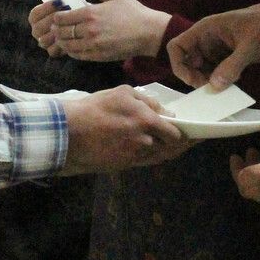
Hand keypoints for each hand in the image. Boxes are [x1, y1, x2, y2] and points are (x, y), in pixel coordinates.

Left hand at [30, 0, 168, 62]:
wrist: (149, 32)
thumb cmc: (132, 11)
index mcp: (90, 13)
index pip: (61, 18)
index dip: (56, 17)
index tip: (58, 16)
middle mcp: (89, 30)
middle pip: (61, 32)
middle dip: (57, 29)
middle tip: (58, 27)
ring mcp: (93, 45)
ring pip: (67, 45)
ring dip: (62, 41)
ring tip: (64, 37)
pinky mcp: (98, 56)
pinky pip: (77, 55)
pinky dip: (71, 51)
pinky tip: (74, 45)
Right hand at [62, 86, 186, 173]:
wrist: (68, 133)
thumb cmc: (94, 108)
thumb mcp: (122, 93)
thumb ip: (147, 100)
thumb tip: (163, 112)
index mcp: (146, 121)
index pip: (175, 132)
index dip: (185, 133)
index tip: (191, 132)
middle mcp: (144, 141)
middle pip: (171, 148)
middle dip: (180, 144)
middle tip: (189, 141)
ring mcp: (134, 157)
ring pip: (158, 156)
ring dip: (166, 151)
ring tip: (171, 145)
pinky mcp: (124, 166)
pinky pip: (144, 161)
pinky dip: (151, 155)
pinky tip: (151, 149)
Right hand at [168, 1, 259, 90]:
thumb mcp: (250, 45)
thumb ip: (232, 65)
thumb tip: (214, 85)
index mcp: (205, 29)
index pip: (177, 46)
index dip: (179, 65)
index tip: (194, 81)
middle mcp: (206, 40)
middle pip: (187, 62)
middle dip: (195, 78)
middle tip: (211, 90)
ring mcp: (216, 49)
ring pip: (201, 70)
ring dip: (208, 82)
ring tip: (223, 89)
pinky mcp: (227, 58)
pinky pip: (215, 72)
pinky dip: (220, 81)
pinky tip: (232, 85)